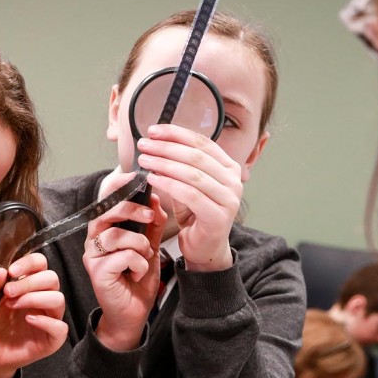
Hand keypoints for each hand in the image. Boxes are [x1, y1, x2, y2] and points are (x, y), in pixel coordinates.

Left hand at [0, 253, 67, 377]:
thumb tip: (2, 272)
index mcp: (30, 285)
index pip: (41, 264)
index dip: (29, 263)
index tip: (12, 271)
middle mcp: (43, 298)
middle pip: (52, 279)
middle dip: (30, 282)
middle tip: (8, 292)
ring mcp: (49, 318)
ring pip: (58, 299)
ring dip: (34, 298)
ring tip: (12, 305)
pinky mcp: (52, 339)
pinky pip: (60, 327)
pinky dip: (45, 322)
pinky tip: (28, 320)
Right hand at [84, 171, 168, 351]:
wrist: (132, 314)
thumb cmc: (137, 280)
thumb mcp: (150, 248)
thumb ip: (152, 225)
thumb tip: (155, 198)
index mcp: (104, 229)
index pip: (106, 200)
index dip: (118, 186)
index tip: (137, 178)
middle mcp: (93, 239)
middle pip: (106, 211)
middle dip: (132, 210)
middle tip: (150, 216)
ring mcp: (92, 255)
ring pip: (116, 234)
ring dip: (139, 245)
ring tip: (145, 258)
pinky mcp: (96, 271)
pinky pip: (122, 256)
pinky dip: (138, 264)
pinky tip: (138, 274)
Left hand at [137, 124, 237, 272]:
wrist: (204, 247)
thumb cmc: (195, 214)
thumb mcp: (188, 184)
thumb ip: (181, 165)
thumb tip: (156, 142)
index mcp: (229, 167)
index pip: (202, 143)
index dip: (176, 134)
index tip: (153, 130)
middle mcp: (234, 181)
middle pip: (196, 156)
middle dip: (166, 147)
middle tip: (143, 144)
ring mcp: (230, 199)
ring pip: (192, 174)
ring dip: (164, 164)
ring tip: (144, 160)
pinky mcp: (219, 216)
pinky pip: (189, 194)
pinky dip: (168, 184)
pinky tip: (152, 179)